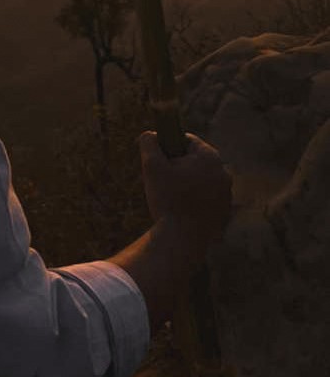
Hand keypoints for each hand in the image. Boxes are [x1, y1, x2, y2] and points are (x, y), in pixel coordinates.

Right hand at [138, 130, 232, 252]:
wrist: (182, 241)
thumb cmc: (167, 199)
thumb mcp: (151, 165)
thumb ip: (149, 142)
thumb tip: (150, 135)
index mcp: (210, 157)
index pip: (186, 140)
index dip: (168, 147)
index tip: (158, 161)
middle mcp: (224, 173)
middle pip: (194, 161)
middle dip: (177, 167)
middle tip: (162, 181)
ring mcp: (227, 195)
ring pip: (200, 181)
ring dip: (186, 184)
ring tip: (170, 199)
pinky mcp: (224, 214)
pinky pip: (206, 200)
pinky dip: (193, 202)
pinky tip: (180, 212)